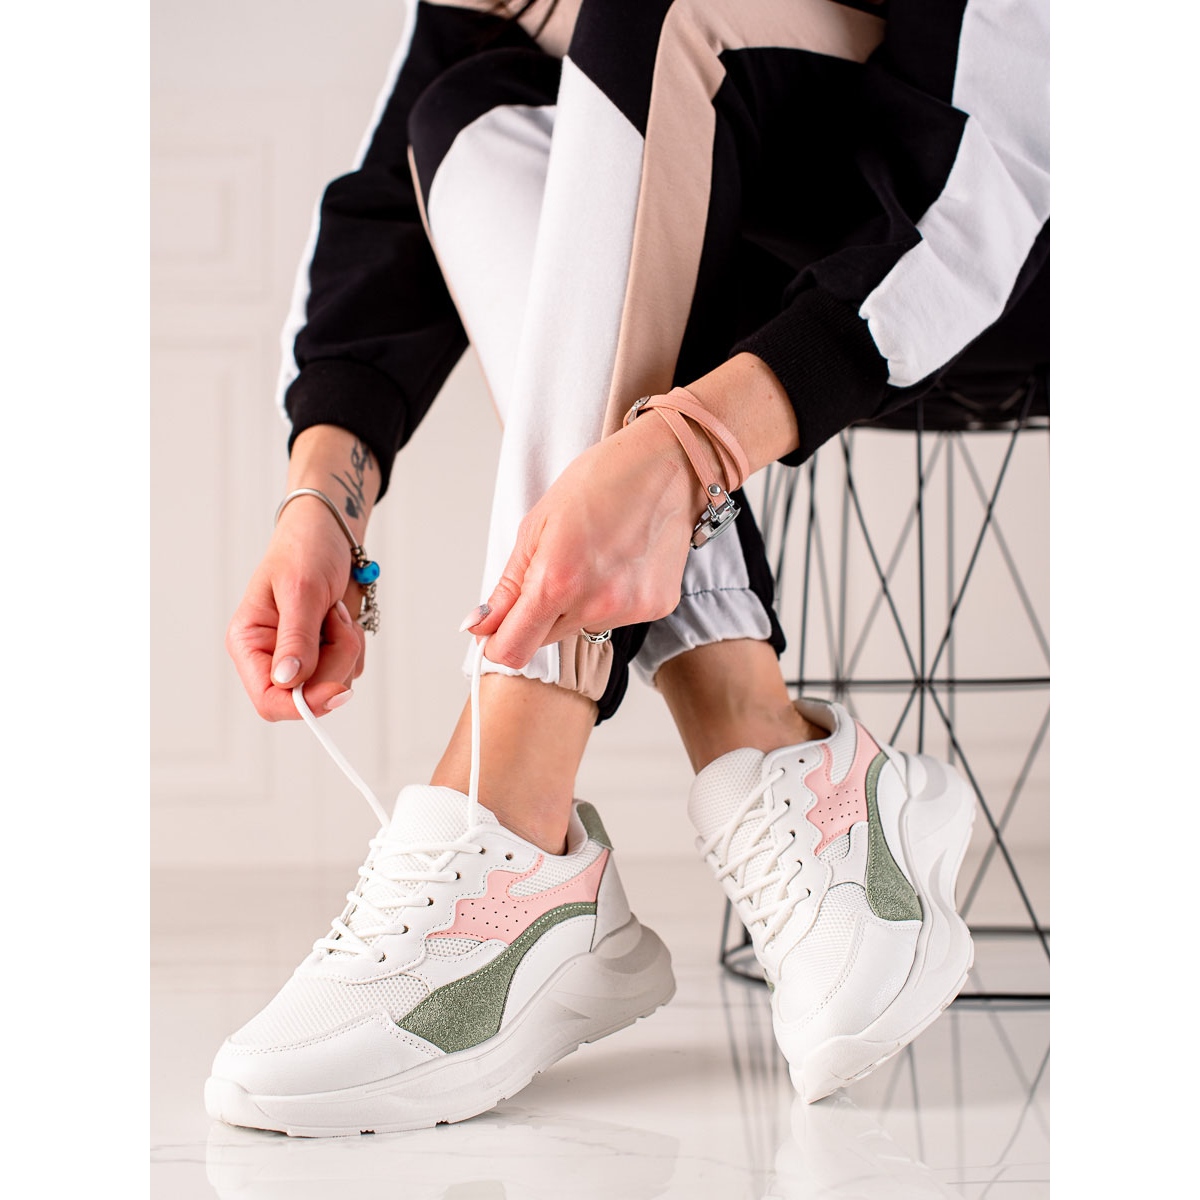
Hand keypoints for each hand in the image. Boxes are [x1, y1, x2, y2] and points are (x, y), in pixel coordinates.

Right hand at [226, 499, 366, 719]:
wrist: (330, 533)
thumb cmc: (306, 551)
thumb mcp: (300, 590)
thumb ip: (296, 638)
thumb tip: (287, 681)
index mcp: (249, 644)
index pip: (268, 700)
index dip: (302, 704)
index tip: (335, 692)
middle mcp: (272, 657)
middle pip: (309, 696)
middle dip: (334, 662)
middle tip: (336, 620)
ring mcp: (302, 658)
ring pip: (335, 684)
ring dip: (347, 648)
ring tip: (335, 611)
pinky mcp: (326, 654)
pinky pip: (351, 669)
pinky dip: (355, 643)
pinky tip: (342, 614)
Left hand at [465, 414, 707, 667]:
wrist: (665, 466)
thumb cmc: (600, 482)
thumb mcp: (536, 526)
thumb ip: (508, 586)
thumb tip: (480, 624)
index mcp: (557, 581)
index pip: (513, 651)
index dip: (497, 644)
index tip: (495, 630)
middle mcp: (596, 604)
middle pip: (544, 642)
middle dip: (537, 616)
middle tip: (553, 570)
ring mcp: (630, 609)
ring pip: (581, 628)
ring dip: (576, 605)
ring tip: (593, 558)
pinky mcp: (656, 608)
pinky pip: (615, 618)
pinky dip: (609, 599)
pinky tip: (619, 563)